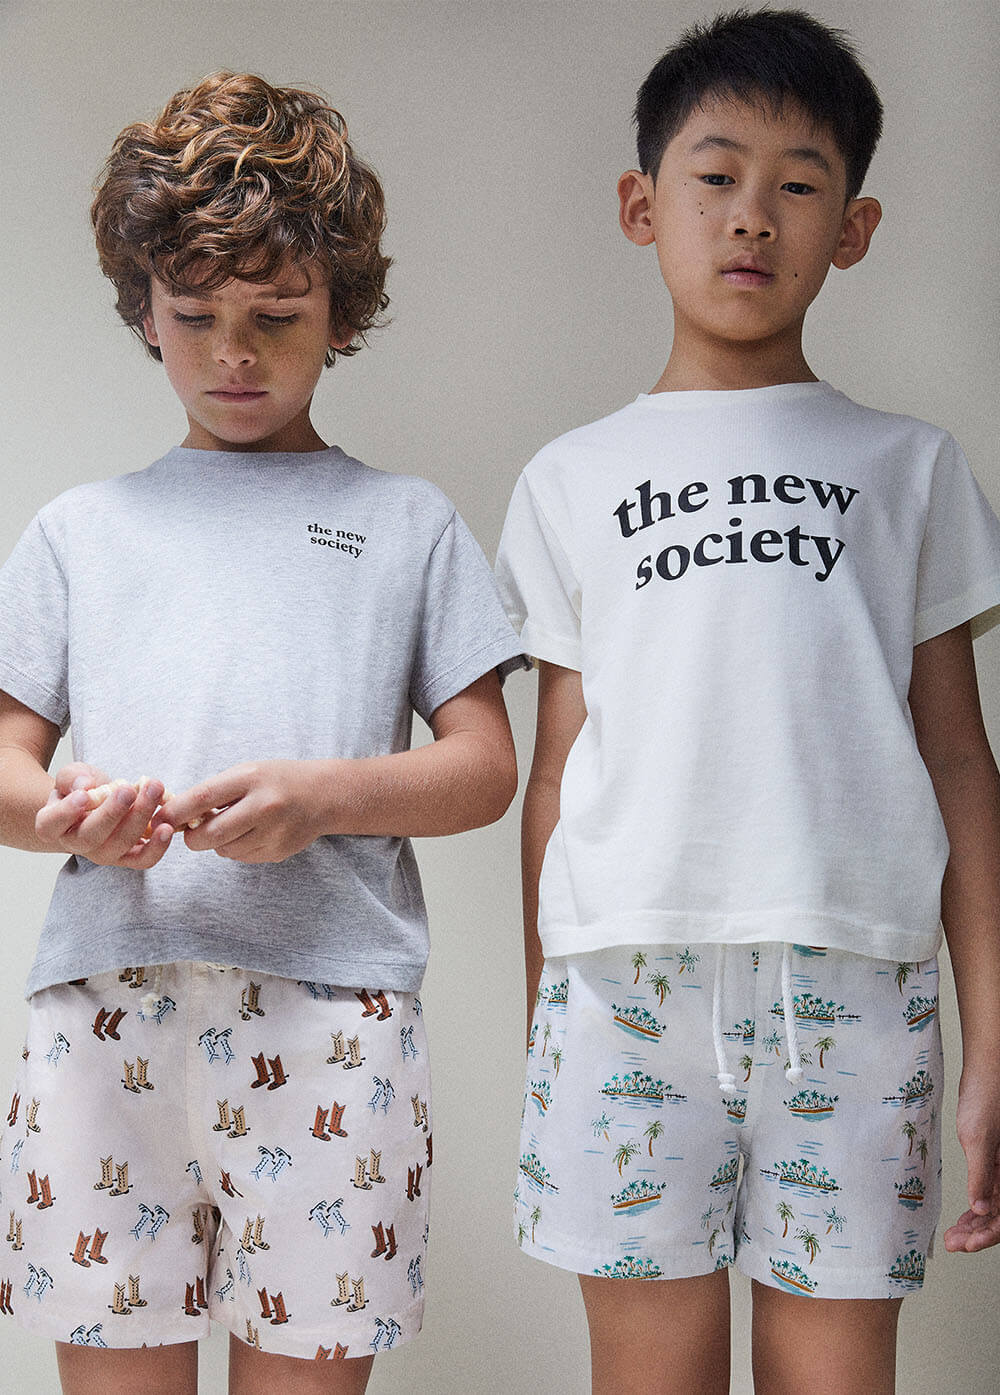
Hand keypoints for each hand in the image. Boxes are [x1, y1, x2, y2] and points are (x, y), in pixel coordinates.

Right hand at [35, 764, 173, 868]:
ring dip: (140, 818)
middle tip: (128, 790)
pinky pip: (142, 860)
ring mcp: (103, 854)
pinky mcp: (128, 858)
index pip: (52, 823)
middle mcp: (75, 844)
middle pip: (91, 836)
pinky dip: (157, 847)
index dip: (66, 812)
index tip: (83, 796)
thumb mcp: (72, 776)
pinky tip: (167, 827)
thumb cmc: (81, 790)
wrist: (98, 805)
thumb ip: (73, 777)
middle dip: (112, 812)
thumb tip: (84, 785)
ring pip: (120, 844)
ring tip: (154, 791)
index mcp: (52, 825)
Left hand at [158, 760, 322, 863]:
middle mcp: (264, 806)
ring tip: (232, 825)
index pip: (202, 798)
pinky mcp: (278, 851)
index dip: (175, 812)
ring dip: (217, 842)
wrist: (324, 795)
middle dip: (192, 837)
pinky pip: (241, 857)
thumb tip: (175, 815)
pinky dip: (237, 848)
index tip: (159, 818)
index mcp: (251, 779)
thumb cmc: (276, 780)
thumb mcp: (247, 772)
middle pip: (209, 835)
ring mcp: (274, 832)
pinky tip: (251, 832)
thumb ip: (214, 792)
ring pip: (224, 850)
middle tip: (192, 830)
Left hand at [944, 1066, 999, 1252]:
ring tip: (954, 1237)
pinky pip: (989, 1192)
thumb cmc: (988, 1097)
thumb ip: (982, 1174)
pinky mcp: (995, 1162)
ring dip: (975, 1224)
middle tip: (955, 1244)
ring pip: (994, 1207)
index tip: (967, 1244)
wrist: (987, 1072)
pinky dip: (976, 1207)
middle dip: (978, 1234)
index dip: (988, 1235)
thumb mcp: (978, 1138)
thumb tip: (979, 1207)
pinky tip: (964, 1217)